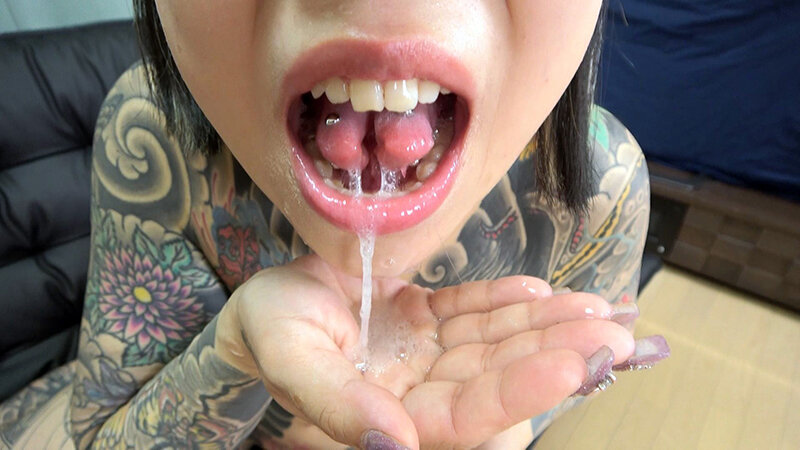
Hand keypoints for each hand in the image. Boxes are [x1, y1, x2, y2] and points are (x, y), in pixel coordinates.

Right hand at [216, 254, 636, 448]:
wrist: (262, 298)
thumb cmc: (265, 327)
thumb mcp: (292, 360)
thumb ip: (338, 406)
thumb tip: (397, 447)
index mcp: (390, 413)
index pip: (467, 413)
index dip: (520, 391)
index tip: (573, 364)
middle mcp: (418, 388)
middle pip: (498, 377)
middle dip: (556, 354)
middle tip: (617, 333)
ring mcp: (426, 352)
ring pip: (496, 342)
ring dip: (547, 324)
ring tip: (599, 307)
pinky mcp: (426, 318)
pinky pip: (472, 311)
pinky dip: (506, 300)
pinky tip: (541, 290)